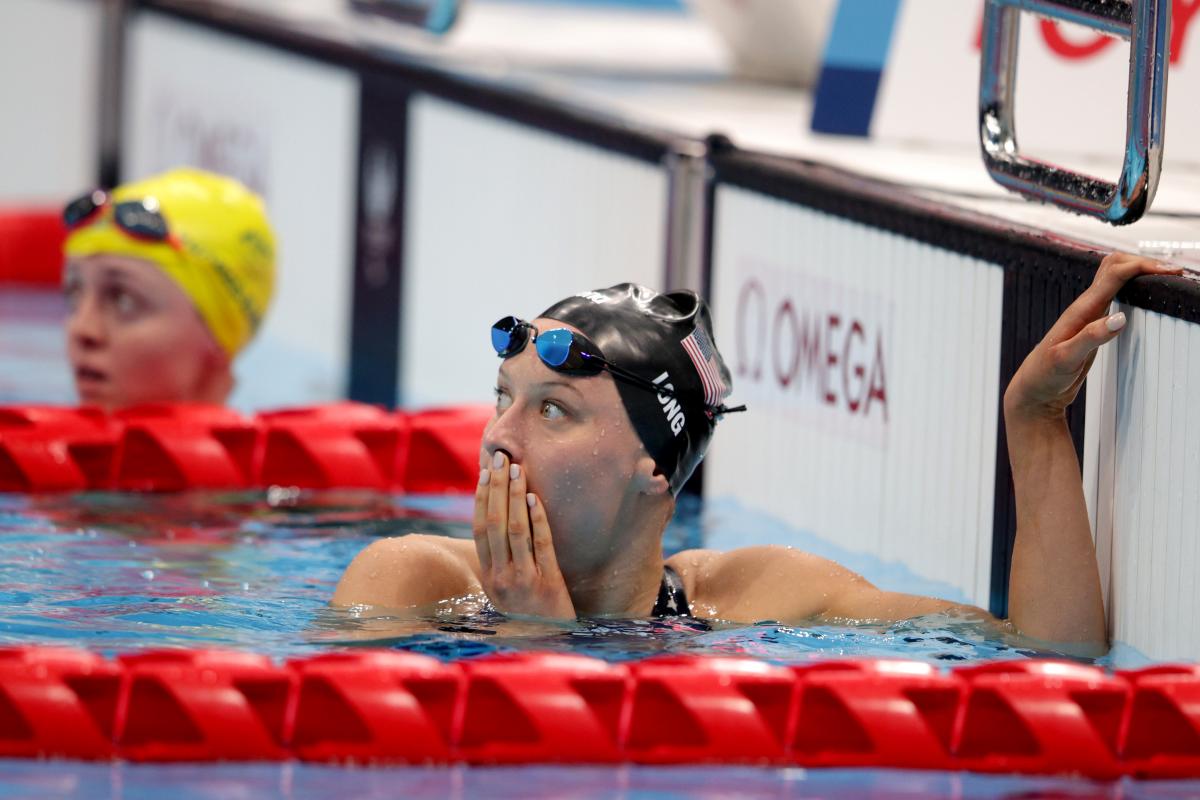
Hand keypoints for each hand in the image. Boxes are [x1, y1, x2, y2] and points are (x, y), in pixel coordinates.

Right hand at [472, 451, 575, 618]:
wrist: (551, 644)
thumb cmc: (530, 614)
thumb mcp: (506, 591)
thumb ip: (500, 563)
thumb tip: (499, 525)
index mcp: (489, 576)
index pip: (480, 528)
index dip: (482, 498)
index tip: (486, 472)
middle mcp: (501, 577)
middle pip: (494, 523)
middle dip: (497, 487)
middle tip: (501, 458)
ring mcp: (523, 579)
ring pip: (515, 529)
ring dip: (515, 496)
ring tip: (518, 469)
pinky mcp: (548, 583)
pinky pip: (540, 544)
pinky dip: (536, 519)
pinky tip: (535, 498)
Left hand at [1004, 252, 1181, 422]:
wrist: (1034, 390)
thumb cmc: (1044, 375)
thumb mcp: (1066, 359)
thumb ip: (1091, 338)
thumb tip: (1119, 318)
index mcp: (1081, 311)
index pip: (1114, 274)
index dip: (1142, 266)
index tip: (1169, 271)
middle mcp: (1085, 308)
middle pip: (1115, 267)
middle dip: (1144, 262)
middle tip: (1174, 271)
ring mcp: (1090, 315)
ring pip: (1115, 279)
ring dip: (1140, 272)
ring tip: (1167, 276)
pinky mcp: (1094, 325)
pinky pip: (1116, 296)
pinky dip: (1134, 288)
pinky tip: (1146, 294)